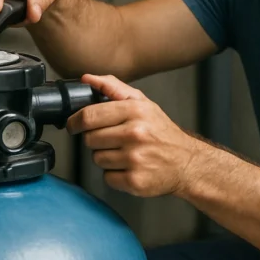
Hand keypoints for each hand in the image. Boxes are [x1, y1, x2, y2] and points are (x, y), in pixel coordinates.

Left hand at [67, 74, 202, 197]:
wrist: (186, 162)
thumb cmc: (161, 131)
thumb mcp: (143, 103)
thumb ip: (113, 88)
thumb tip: (87, 79)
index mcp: (135, 111)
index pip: (89, 116)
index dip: (75, 122)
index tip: (74, 125)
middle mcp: (135, 133)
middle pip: (90, 139)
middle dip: (96, 139)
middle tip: (113, 139)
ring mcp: (135, 159)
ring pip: (97, 159)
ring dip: (106, 157)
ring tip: (125, 153)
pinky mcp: (135, 181)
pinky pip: (107, 177)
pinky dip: (115, 174)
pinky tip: (129, 167)